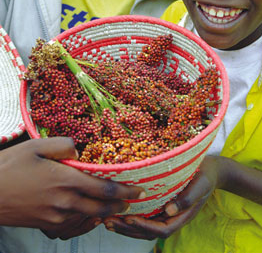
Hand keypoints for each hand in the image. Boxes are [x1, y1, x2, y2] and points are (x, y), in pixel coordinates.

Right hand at [0, 137, 143, 238]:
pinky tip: (89, 216)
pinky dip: (87, 223)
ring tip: (115, 207)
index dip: (125, 191)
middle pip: (102, 208)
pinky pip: (73, 228)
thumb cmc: (10, 167)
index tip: (138, 189)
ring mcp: (56, 218)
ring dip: (105, 214)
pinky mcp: (47, 226)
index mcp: (65, 181)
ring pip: (89, 219)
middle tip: (132, 200)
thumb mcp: (36, 146)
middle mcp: (65, 202)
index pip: (104, 189)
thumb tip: (79, 149)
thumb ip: (63, 145)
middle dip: (120, 206)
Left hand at [103, 155, 220, 239]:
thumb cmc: (205, 176)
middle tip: (108, 221)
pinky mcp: (161, 205)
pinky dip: (130, 216)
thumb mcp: (200, 185)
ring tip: (106, 219)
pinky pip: (144, 215)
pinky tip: (116, 209)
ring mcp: (166, 213)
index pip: (161, 229)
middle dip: (128, 229)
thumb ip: (187, 199)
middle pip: (148, 232)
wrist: (211, 170)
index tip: (128, 218)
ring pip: (144, 226)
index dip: (144, 226)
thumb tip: (169, 210)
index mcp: (182, 216)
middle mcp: (172, 217)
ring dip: (125, 225)